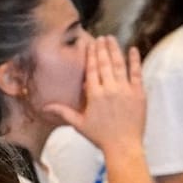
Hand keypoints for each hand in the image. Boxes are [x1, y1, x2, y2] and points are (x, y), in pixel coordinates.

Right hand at [45, 37, 145, 153]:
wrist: (123, 146)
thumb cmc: (100, 136)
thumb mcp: (79, 124)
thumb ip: (63, 112)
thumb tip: (44, 108)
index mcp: (94, 95)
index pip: (92, 69)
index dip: (91, 55)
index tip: (90, 44)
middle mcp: (109, 89)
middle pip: (105, 63)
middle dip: (102, 48)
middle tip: (100, 37)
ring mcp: (125, 90)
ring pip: (119, 64)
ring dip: (115, 50)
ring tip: (111, 39)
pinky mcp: (138, 93)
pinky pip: (137, 73)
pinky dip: (135, 60)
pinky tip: (133, 49)